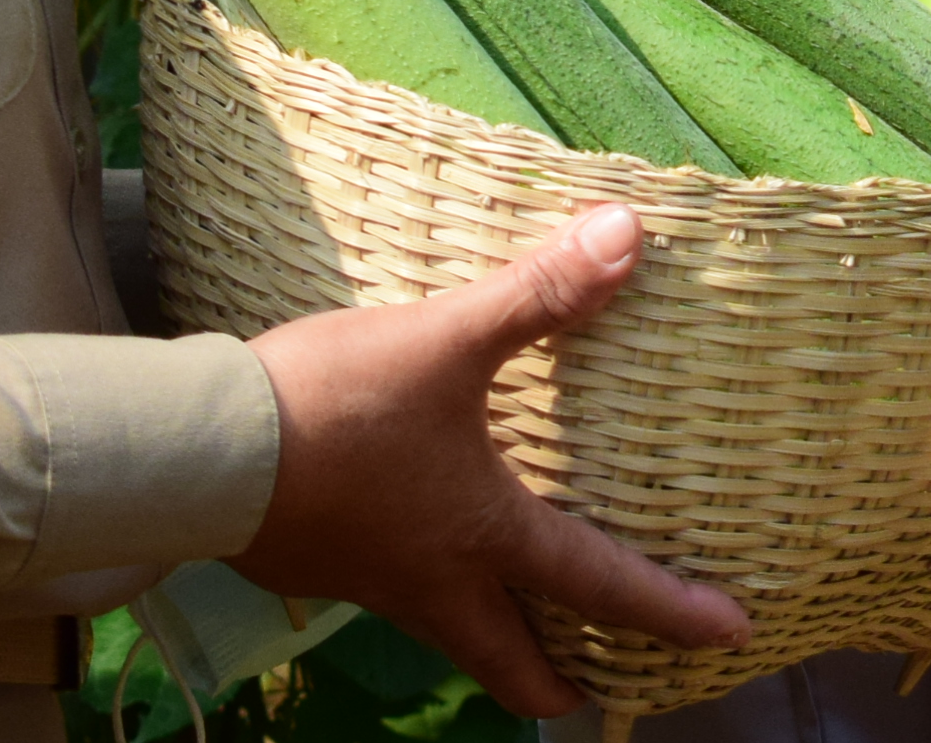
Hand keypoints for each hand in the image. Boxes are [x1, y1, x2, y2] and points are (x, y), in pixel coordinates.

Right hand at [227, 203, 750, 715]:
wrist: (201, 453)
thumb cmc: (335, 406)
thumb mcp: (447, 340)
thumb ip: (539, 293)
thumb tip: (628, 234)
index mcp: (485, 536)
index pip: (600, 585)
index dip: (670, 612)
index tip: (729, 636)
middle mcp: (436, 580)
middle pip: (510, 665)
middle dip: (557, 687)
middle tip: (592, 699)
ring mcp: (373, 582)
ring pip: (449, 632)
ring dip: (491, 639)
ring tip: (509, 622)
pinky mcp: (318, 563)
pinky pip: (390, 591)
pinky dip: (422, 589)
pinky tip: (409, 546)